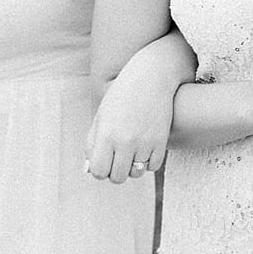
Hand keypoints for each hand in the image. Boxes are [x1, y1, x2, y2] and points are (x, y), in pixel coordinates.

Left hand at [86, 64, 178, 183]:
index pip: (99, 171)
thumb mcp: (101, 116)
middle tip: (118, 158)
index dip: (100, 170)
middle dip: (115, 171)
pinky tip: (145, 148)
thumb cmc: (121, 96)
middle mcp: (125, 141)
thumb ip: (93, 143)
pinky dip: (149, 162)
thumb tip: (91, 170)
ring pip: (136, 173)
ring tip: (132, 152)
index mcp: (106, 134)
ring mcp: (145, 142)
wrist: (151, 77)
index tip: (104, 161)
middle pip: (117, 177)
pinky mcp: (161, 141)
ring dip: (133, 167)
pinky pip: (153, 166)